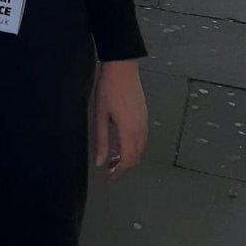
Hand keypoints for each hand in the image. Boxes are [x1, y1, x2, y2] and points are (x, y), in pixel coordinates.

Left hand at [93, 60, 147, 178]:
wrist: (122, 68)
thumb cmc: (109, 88)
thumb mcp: (100, 116)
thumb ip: (102, 141)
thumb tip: (100, 161)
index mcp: (129, 131)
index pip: (127, 161)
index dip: (118, 172)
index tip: (109, 177)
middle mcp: (141, 129)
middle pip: (136, 157)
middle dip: (124, 167)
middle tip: (109, 169)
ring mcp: (144, 122)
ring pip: (140, 148)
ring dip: (129, 156)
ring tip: (113, 157)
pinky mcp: (144, 115)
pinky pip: (142, 138)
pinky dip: (133, 146)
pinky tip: (121, 142)